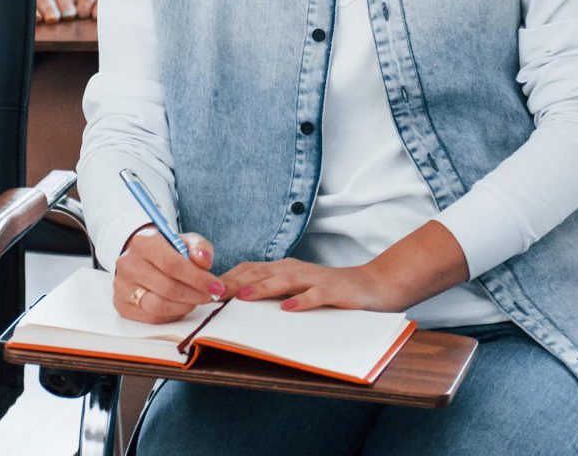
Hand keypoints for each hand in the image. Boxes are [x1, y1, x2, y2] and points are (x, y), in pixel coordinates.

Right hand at [113, 229, 221, 322]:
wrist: (141, 257)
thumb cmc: (167, 250)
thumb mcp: (185, 241)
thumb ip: (200, 248)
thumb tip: (203, 261)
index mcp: (144, 242)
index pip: (173, 264)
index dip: (198, 279)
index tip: (217, 286)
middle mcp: (128, 264)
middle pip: (167, 288)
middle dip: (195, 295)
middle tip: (211, 296)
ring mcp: (122, 286)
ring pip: (158, 306)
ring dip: (184, 306)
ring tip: (195, 299)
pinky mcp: (122, 305)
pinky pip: (152, 318)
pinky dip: (172, 315)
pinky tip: (181, 305)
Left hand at [214, 257, 404, 312]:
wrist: (372, 285)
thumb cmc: (328, 290)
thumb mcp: (297, 289)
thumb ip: (272, 292)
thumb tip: (237, 302)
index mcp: (284, 269)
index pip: (249, 269)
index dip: (227, 278)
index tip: (205, 290)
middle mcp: (296, 270)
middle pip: (260, 272)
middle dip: (236, 282)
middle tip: (213, 293)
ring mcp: (315, 279)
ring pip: (284, 280)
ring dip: (262, 287)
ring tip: (243, 296)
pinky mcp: (334, 290)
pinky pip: (315, 295)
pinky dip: (301, 301)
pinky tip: (288, 308)